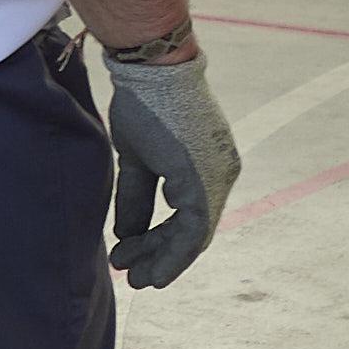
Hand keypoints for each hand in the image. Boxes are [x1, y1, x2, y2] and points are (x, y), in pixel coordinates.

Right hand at [100, 45, 239, 287]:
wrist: (150, 71)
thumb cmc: (143, 104)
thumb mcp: (137, 158)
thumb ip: (137, 197)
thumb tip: (127, 233)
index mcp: (208, 165)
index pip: (189, 215)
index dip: (161, 240)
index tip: (131, 254)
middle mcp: (221, 173)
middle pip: (193, 230)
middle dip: (159, 255)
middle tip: (131, 275)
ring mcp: (216, 179)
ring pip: (193, 236)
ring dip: (161, 259)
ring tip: (133, 277)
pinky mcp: (204, 183)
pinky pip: (192, 232)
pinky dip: (170, 254)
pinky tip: (149, 269)